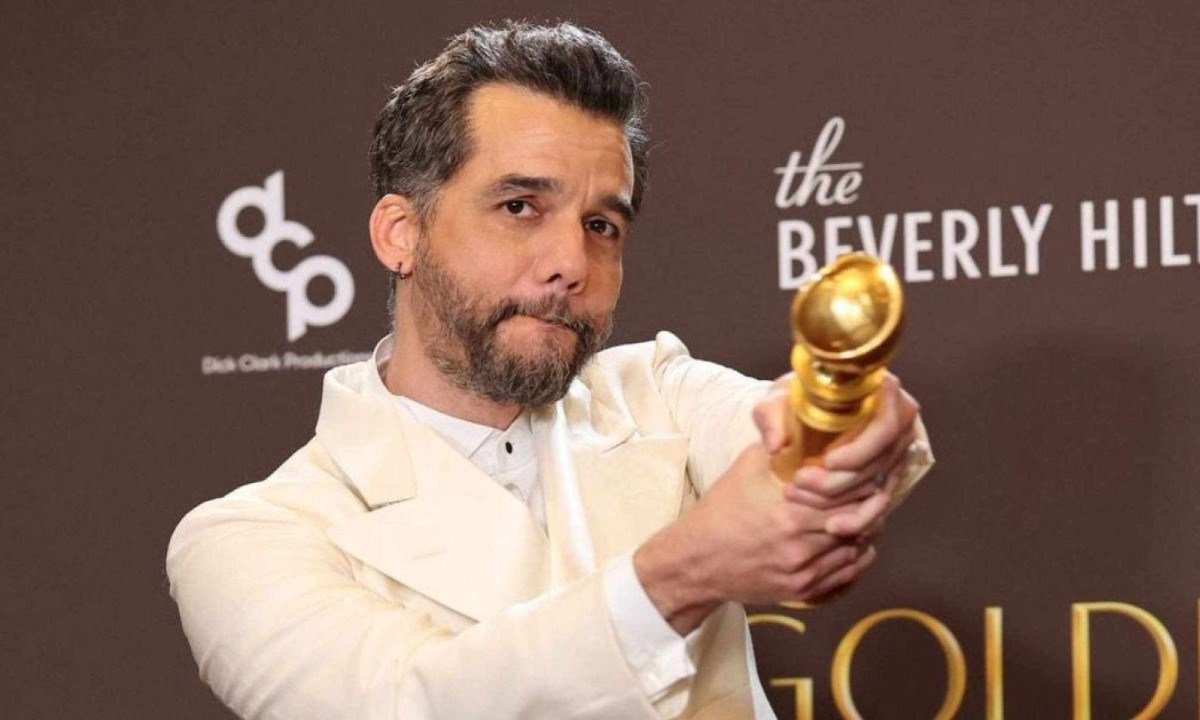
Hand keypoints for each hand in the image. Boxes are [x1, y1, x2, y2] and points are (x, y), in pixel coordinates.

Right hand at [633, 444, 879, 633]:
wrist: (696, 561)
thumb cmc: (722, 510)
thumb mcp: (747, 467)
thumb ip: (783, 447)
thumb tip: (812, 427)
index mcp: (790, 509)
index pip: (848, 494)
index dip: (861, 481)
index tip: (864, 472)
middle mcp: (800, 543)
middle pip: (858, 522)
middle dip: (866, 506)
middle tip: (869, 493)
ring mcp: (802, 571)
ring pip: (856, 548)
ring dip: (862, 531)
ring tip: (860, 515)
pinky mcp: (802, 591)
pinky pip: (846, 574)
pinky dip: (855, 557)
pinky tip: (851, 542)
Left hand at [753, 372, 920, 536]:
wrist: (800, 413)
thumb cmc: (793, 400)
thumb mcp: (776, 399)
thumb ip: (770, 416)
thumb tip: (777, 445)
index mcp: (883, 394)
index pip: (886, 428)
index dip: (861, 450)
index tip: (829, 461)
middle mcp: (898, 426)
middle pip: (879, 464)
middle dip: (838, 481)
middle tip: (799, 481)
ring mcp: (895, 454)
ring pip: (877, 488)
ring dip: (839, 502)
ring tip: (798, 497)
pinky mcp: (886, 477)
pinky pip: (878, 506)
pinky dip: (857, 521)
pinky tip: (832, 527)